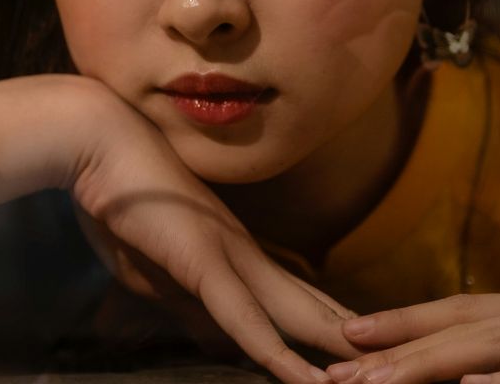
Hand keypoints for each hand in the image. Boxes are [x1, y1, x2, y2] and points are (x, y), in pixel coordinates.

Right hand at [0, 75, 361, 383]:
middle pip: (315, 309)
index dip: (334, 329)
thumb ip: (189, 300)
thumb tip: (212, 335)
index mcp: (237, 256)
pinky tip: (303, 380)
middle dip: (355, 346)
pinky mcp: (203, 263)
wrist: (98, 139)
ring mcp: (230, 257)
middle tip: (402, 370)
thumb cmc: (119, 196)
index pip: (299, 301)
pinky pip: (246, 319)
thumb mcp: (154, 267)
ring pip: (297, 317)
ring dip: (335, 356)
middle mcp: (247, 257)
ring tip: (377, 383)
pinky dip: (276, 354)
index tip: (369, 354)